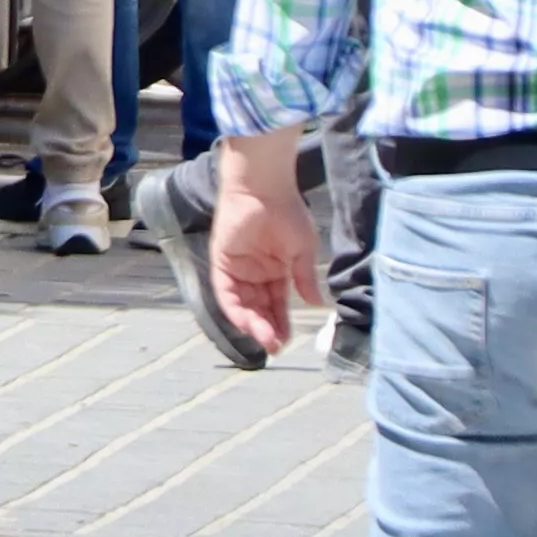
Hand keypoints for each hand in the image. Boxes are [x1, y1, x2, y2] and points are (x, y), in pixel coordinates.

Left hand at [207, 130, 314, 352]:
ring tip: (265, 339)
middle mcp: (255, 274)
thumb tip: (314, 303)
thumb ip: (304, 278)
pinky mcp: (222, 263)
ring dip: (252, 323)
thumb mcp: (302, 251)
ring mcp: (238, 269)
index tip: (288, 341)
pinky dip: (234, 308)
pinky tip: (246, 322)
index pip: (277, 304)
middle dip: (267, 328)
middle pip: (259, 308)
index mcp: (276, 271)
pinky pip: (225, 291)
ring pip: (243, 304)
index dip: (282, 322)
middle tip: (276, 347)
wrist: (265, 190)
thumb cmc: (288, 214)